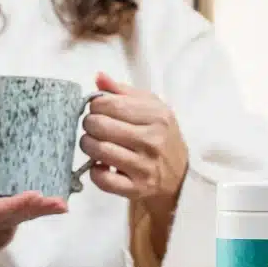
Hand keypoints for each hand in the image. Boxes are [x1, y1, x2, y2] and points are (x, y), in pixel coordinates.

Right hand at [0, 137, 67, 251]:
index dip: (14, 206)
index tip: (37, 195)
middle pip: (6, 220)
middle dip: (35, 212)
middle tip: (60, 204)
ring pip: (12, 221)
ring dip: (37, 214)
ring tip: (60, 205)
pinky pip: (11, 218)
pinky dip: (29, 212)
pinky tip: (48, 205)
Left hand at [81, 73, 187, 254]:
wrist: (179, 175)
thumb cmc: (160, 137)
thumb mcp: (151, 108)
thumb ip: (123, 92)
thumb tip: (99, 77)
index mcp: (157, 117)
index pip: (109, 104)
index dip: (95, 106)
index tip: (98, 111)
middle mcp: (152, 141)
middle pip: (99, 126)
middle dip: (89, 124)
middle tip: (94, 128)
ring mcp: (144, 167)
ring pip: (98, 150)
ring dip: (88, 146)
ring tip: (93, 144)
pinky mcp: (136, 188)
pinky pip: (103, 179)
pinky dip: (94, 171)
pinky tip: (100, 165)